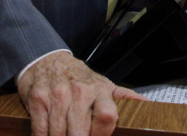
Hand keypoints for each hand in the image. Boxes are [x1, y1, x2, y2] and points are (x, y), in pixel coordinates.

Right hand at [17, 51, 145, 135]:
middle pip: (80, 133)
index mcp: (99, 90)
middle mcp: (79, 92)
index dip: (102, 135)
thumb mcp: (104, 84)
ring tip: (66, 135)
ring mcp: (57, 96)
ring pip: (59, 135)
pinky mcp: (39, 101)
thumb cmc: (78, 77)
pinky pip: (40, 131)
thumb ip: (124, 98)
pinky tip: (50, 135)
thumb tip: (148, 106)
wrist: (48, 59)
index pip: (107, 117)